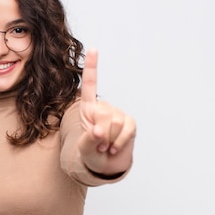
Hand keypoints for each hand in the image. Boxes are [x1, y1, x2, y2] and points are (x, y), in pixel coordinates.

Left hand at [78, 48, 135, 175]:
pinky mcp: (130, 123)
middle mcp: (103, 107)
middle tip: (97, 144)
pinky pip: (127, 131)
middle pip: (103, 114)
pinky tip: (114, 148)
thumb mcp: (83, 149)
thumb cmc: (90, 153)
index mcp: (87, 108)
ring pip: (115, 123)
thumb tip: (99, 132)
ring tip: (104, 146)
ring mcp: (118, 114)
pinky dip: (119, 143)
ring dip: (108, 141)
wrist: (105, 165)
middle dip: (100, 133)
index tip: (93, 48)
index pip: (89, 85)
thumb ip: (87, 140)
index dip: (92, 67)